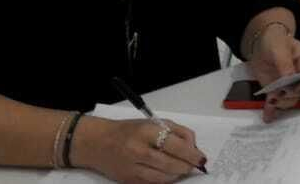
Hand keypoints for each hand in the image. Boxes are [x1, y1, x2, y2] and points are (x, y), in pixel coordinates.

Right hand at [77, 116, 206, 182]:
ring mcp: (132, 168)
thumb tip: (194, 147)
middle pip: (171, 164)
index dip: (192, 154)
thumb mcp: (154, 123)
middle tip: (194, 165)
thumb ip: (177, 132)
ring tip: (182, 168)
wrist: (97, 143)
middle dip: (187, 166)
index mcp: (146, 132)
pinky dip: (165, 180)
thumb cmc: (129, 131)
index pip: (175, 146)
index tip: (201, 158)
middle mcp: (138, 150)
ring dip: (177, 174)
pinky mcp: (129, 180)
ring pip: (164, 178)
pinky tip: (169, 173)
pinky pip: (153, 183)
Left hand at [246, 24, 299, 121]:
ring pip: (288, 100)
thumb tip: (289, 79)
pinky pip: (275, 101)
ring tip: (270, 103)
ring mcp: (287, 84)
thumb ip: (285, 63)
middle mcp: (299, 77)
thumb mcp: (280, 48)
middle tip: (276, 97)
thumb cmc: (275, 40)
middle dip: (289, 97)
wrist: (260, 43)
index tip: (292, 89)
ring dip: (280, 104)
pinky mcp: (276, 89)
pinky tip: (267, 115)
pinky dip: (271, 109)